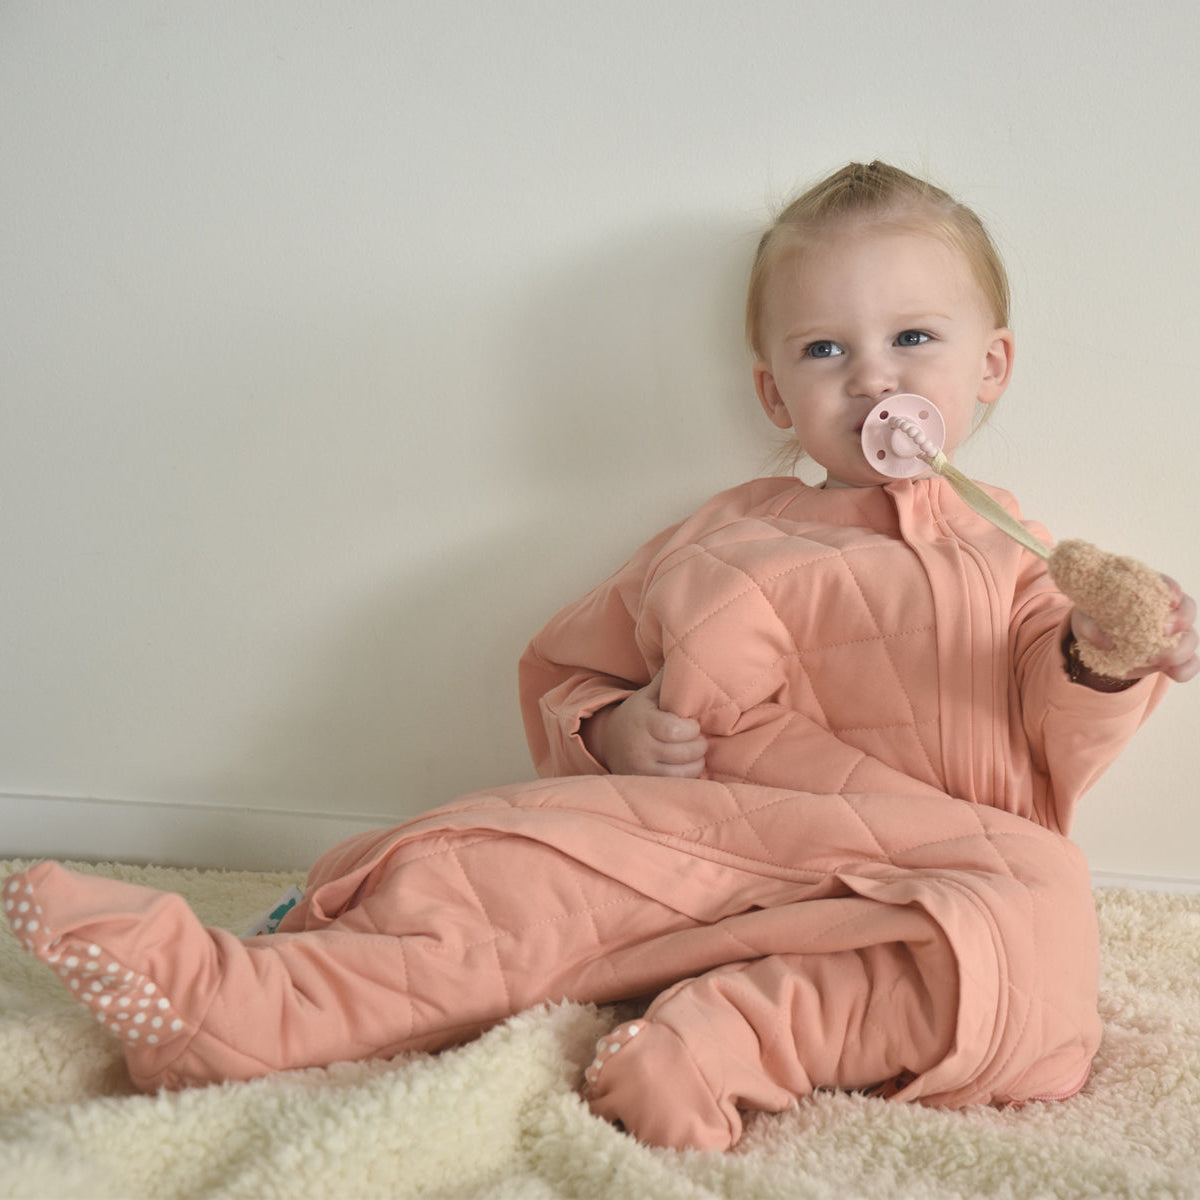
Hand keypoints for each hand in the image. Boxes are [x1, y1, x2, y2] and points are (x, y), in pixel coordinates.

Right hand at [581, 670, 708, 775]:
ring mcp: (642, 769)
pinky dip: (688, 776)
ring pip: (685, 772)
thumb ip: (667, 680)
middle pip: (686, 752)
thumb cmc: (638, 715)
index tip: (692, 725)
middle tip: (697, 739)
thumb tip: (686, 653)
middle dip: (699, 745)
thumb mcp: (648, 695)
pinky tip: (685, 766)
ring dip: (697, 762)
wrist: (608, 742)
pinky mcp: (646, 784)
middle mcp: (640, 748)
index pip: (676, 730)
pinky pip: (678, 784)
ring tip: (693, 752)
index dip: (692, 729)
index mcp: (643, 722)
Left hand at [1072, 576, 1199, 684]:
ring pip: (1190, 639)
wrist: (1095, 645)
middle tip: (1162, 630)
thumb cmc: (1093, 621)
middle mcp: (1166, 612)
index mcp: (1147, 592)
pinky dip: (1184, 669)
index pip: (1167, 585)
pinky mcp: (1172, 658)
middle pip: (1187, 611)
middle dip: (1180, 621)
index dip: (1172, 590)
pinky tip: (1173, 672)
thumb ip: (1090, 625)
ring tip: (1153, 657)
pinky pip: (1189, 664)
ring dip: (1178, 649)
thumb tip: (1107, 642)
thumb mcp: (1084, 619)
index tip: (1169, 600)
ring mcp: (1173, 636)